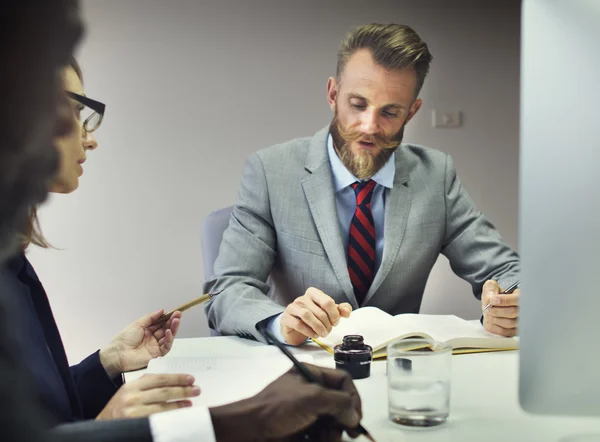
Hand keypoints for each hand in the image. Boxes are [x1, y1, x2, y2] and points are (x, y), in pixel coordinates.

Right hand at [96, 373, 199, 419]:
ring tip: (190, 403)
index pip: (159, 379)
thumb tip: (173, 382)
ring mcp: (133, 412)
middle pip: (163, 392)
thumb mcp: (129, 392)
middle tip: (196, 390)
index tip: (190, 379)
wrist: (102, 425)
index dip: (177, 378)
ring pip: (162, 406)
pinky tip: (179, 415)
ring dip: (179, 404)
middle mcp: (132, 397)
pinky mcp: (135, 424)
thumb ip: (146, 386)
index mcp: (133, 386)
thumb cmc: (119, 408)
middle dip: (182, 390)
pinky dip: (170, 417)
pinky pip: (157, 419)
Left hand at [99, 309, 180, 376]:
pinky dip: (169, 338)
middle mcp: (152, 339)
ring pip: (168, 337)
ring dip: (173, 328)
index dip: (168, 317)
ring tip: (176, 320)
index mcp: (146, 331)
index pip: (160, 323)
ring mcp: (155, 346)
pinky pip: (166, 346)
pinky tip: (169, 331)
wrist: (117, 355)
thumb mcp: (137, 324)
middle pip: (166, 329)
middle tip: (178, 314)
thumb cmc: (123, 340)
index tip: (174, 311)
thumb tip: (161, 311)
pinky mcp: (157, 354)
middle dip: (173, 321)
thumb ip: (150, 318)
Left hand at [209, 364, 361, 441]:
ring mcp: (306, 411)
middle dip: (343, 420)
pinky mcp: (301, 429)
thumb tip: (354, 416)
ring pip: (332, 422)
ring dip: (334, 434)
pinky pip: (321, 433)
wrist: (250, 430)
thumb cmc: (279, 408)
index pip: (343, 380)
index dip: (353, 397)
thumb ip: (339, 403)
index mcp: (311, 374)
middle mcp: (311, 390)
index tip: (356, 417)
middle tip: (347, 434)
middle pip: (340, 404)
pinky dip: (324, 439)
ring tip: (327, 440)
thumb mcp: (311, 398)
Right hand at [280, 287, 351, 345]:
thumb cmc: (312, 316)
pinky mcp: (286, 317)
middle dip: (327, 324)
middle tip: (329, 330)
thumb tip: (347, 311)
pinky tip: (314, 335)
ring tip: (323, 333)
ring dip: (318, 327)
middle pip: (319, 311)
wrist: (294, 325)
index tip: (336, 322)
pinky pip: (298, 324)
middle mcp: (302, 298)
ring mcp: (293, 307)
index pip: (327, 301)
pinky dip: (308, 331)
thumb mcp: (327, 312)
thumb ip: (339, 310)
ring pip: (307, 315)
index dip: (334, 314)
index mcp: (313, 293)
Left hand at [481, 280, 518, 336]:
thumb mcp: (491, 287)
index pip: (517, 299)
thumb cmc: (494, 296)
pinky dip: (495, 327)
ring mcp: (520, 322)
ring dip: (495, 319)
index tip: (492, 300)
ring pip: (509, 323)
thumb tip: (491, 298)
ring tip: (489, 314)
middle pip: (513, 312)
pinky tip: (491, 320)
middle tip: (487, 308)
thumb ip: (491, 289)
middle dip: (497, 311)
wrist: (493, 307)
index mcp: (520, 296)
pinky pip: (505, 332)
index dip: (504, 300)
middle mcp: (523, 309)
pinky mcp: (514, 331)